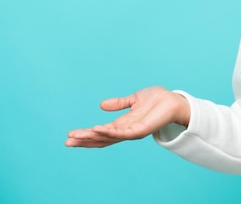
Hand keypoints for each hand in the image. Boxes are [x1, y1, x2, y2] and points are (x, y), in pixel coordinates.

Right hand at [65, 86, 189, 147]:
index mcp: (123, 124)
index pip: (101, 132)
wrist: (173, 100)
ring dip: (92, 137)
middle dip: (84, 140)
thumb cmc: (157, 99)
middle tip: (67, 142)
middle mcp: (126, 130)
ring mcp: (133, 132)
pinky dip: (109, 132)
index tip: (71, 135)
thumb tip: (101, 105)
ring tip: (76, 137)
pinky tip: (97, 129)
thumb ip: (119, 104)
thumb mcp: (133, 99)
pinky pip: (122, 133)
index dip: (86, 134)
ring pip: (108, 138)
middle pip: (101, 138)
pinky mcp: (140, 130)